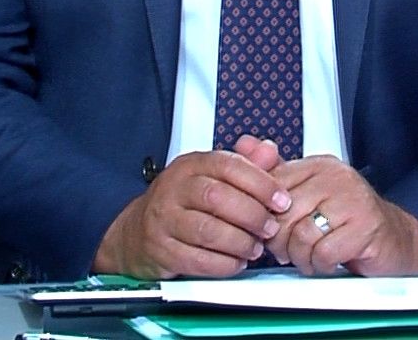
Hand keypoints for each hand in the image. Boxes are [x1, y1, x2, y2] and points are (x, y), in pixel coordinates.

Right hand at [92, 137, 286, 278]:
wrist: (136, 233)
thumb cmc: (183, 203)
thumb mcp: (213, 176)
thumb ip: (246, 164)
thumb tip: (270, 152)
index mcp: (191, 165)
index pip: (228, 166)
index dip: (260, 183)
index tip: (281, 200)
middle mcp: (173, 188)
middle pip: (218, 198)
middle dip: (252, 216)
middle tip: (270, 228)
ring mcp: (163, 219)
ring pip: (207, 231)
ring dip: (239, 243)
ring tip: (254, 247)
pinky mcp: (160, 250)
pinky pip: (196, 260)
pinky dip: (223, 264)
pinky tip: (235, 262)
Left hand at [268, 156, 417, 276]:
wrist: (394, 239)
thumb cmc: (348, 219)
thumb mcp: (310, 192)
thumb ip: (277, 174)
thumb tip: (243, 145)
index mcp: (320, 165)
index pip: (273, 186)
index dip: (267, 216)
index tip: (275, 228)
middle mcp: (338, 177)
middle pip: (284, 214)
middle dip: (281, 242)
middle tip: (291, 250)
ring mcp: (354, 201)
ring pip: (301, 236)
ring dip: (301, 257)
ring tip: (312, 257)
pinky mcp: (365, 228)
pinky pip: (324, 253)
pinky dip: (321, 265)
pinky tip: (328, 261)